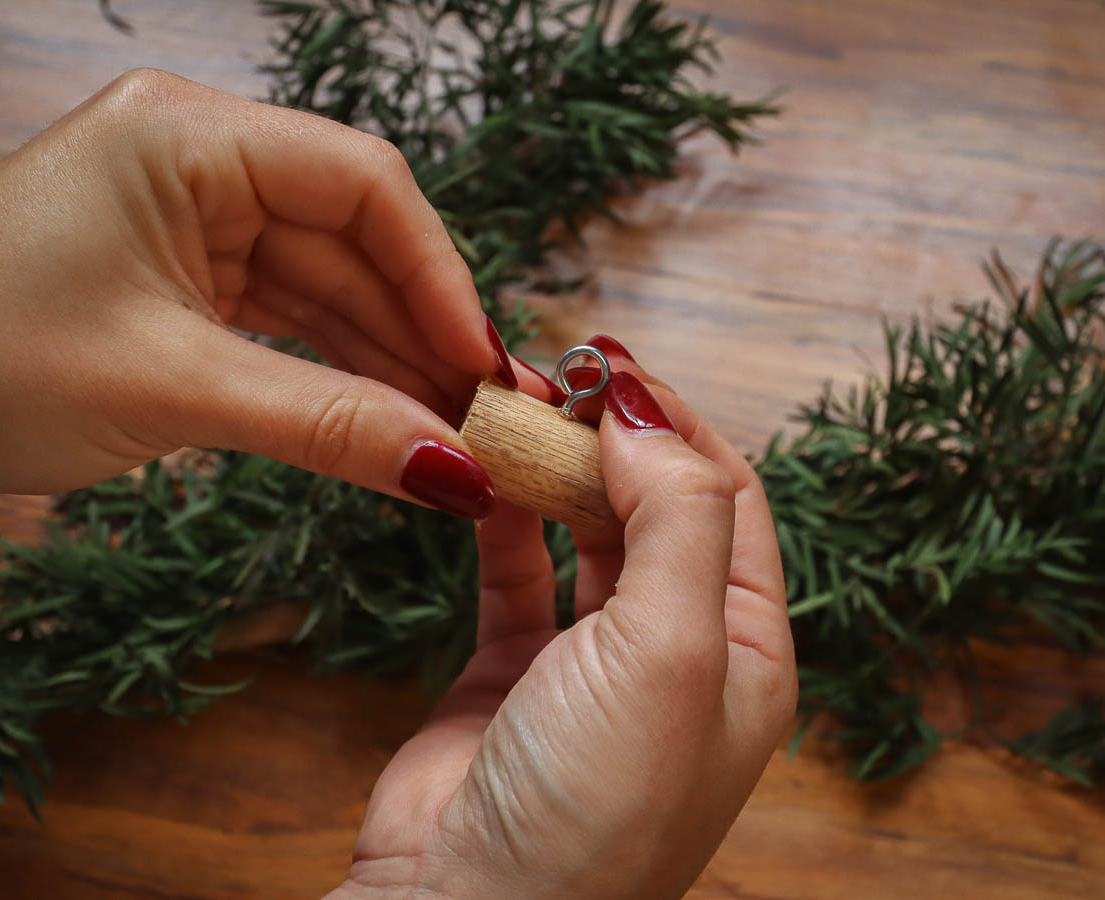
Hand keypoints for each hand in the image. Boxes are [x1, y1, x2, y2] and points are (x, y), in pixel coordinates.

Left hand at [0, 69, 522, 516]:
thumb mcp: (174, 388)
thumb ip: (329, 424)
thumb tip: (455, 472)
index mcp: (187, 136)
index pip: (362, 184)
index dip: (439, 275)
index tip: (482, 367)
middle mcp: (198, 161)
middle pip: (355, 240)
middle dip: (421, 332)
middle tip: (487, 420)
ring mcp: (190, 220)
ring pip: (327, 286)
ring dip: (387, 360)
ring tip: (453, 436)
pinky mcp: (181, 278)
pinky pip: (285, 318)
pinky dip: (335, 371)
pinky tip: (386, 421)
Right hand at [336, 348, 796, 898]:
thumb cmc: (595, 804)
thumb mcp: (672, 650)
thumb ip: (677, 518)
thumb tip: (645, 415)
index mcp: (745, 650)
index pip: (726, 498)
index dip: (675, 422)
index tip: (609, 365)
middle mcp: (677, 651)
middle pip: (653, 505)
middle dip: (609, 436)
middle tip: (553, 372)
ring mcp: (592, 661)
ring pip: (584, 531)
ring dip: (555, 467)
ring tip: (514, 403)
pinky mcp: (512, 669)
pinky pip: (515, 572)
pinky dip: (502, 519)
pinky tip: (484, 473)